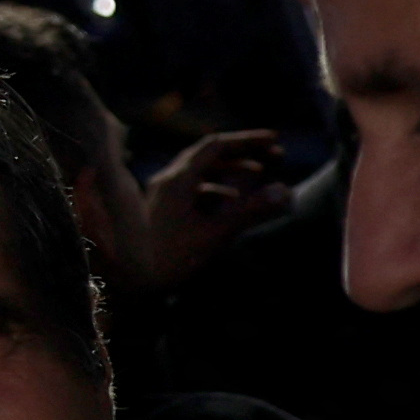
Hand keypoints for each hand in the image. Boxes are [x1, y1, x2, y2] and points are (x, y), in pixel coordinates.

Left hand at [129, 128, 282, 284]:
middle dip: (242, 152)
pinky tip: (232, 199)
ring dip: (230, 169)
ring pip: (201, 170)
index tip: (275, 139)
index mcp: (178, 179)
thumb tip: (284, 191)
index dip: (248, 140)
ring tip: (259, 173)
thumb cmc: (173, 257)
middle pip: (209, 153)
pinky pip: (193, 187)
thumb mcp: (216, 232)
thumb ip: (250, 210)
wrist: (135, 280)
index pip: (216, 145)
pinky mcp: (164, 206)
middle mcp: (168, 179)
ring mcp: (163, 192)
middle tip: (274, 153)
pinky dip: (217, 187)